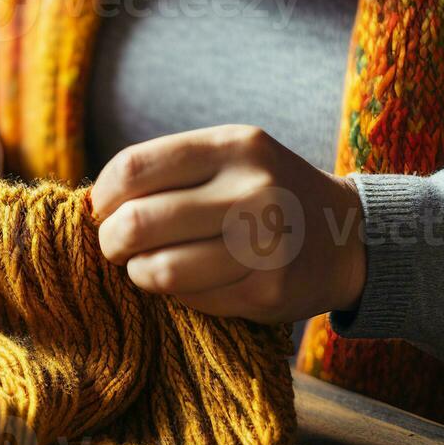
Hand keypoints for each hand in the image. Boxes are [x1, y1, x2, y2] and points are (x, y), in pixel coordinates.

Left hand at [91, 125, 365, 323]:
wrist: (347, 235)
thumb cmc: (267, 193)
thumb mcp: (230, 158)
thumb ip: (170, 171)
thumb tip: (96, 206)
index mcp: (235, 146)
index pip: (134, 168)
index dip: (103, 196)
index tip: (103, 210)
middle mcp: (253, 190)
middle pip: (138, 223)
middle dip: (111, 241)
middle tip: (117, 247)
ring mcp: (264, 244)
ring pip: (157, 271)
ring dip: (138, 273)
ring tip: (147, 267)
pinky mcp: (266, 291)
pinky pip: (188, 298)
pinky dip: (174, 293)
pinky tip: (190, 281)